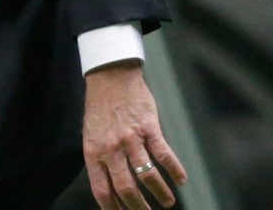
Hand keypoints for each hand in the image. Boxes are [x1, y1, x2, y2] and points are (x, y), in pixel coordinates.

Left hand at [83, 60, 187, 208]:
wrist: (109, 76)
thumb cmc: (100, 107)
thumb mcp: (91, 133)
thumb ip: (100, 158)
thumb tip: (108, 186)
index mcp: (93, 152)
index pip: (102, 190)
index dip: (113, 208)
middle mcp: (111, 148)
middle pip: (126, 189)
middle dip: (139, 208)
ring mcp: (130, 138)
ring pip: (147, 176)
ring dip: (160, 193)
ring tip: (167, 202)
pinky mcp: (148, 127)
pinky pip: (164, 155)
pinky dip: (175, 170)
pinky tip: (181, 179)